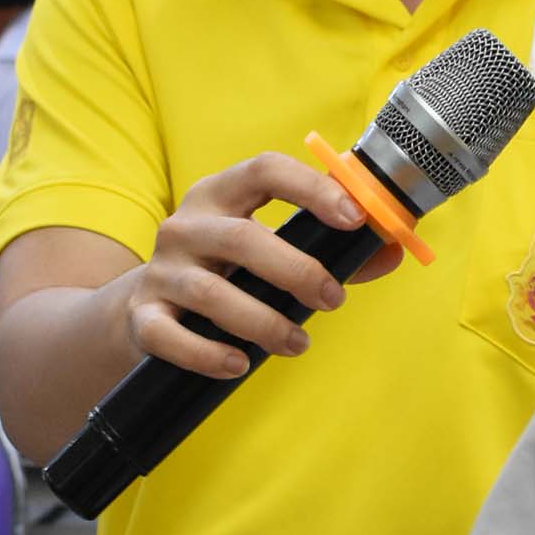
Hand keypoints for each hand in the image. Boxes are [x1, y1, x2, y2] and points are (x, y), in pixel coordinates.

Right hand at [125, 153, 404, 382]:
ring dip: (263, 321)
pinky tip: (239, 363)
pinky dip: (207, 353)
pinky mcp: (143, 317)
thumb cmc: (225, 273)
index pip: (265, 170)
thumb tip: (391, 252)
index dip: (312, 189)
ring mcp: (160, 271)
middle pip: (242, 238)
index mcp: (221, 194)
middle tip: (333, 300)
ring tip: (298, 344)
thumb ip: (330, 251)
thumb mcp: (269, 250)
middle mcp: (185, 226)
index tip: (354, 219)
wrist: (142, 310)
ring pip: (212, 293)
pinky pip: (170, 335)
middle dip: (296, 271)